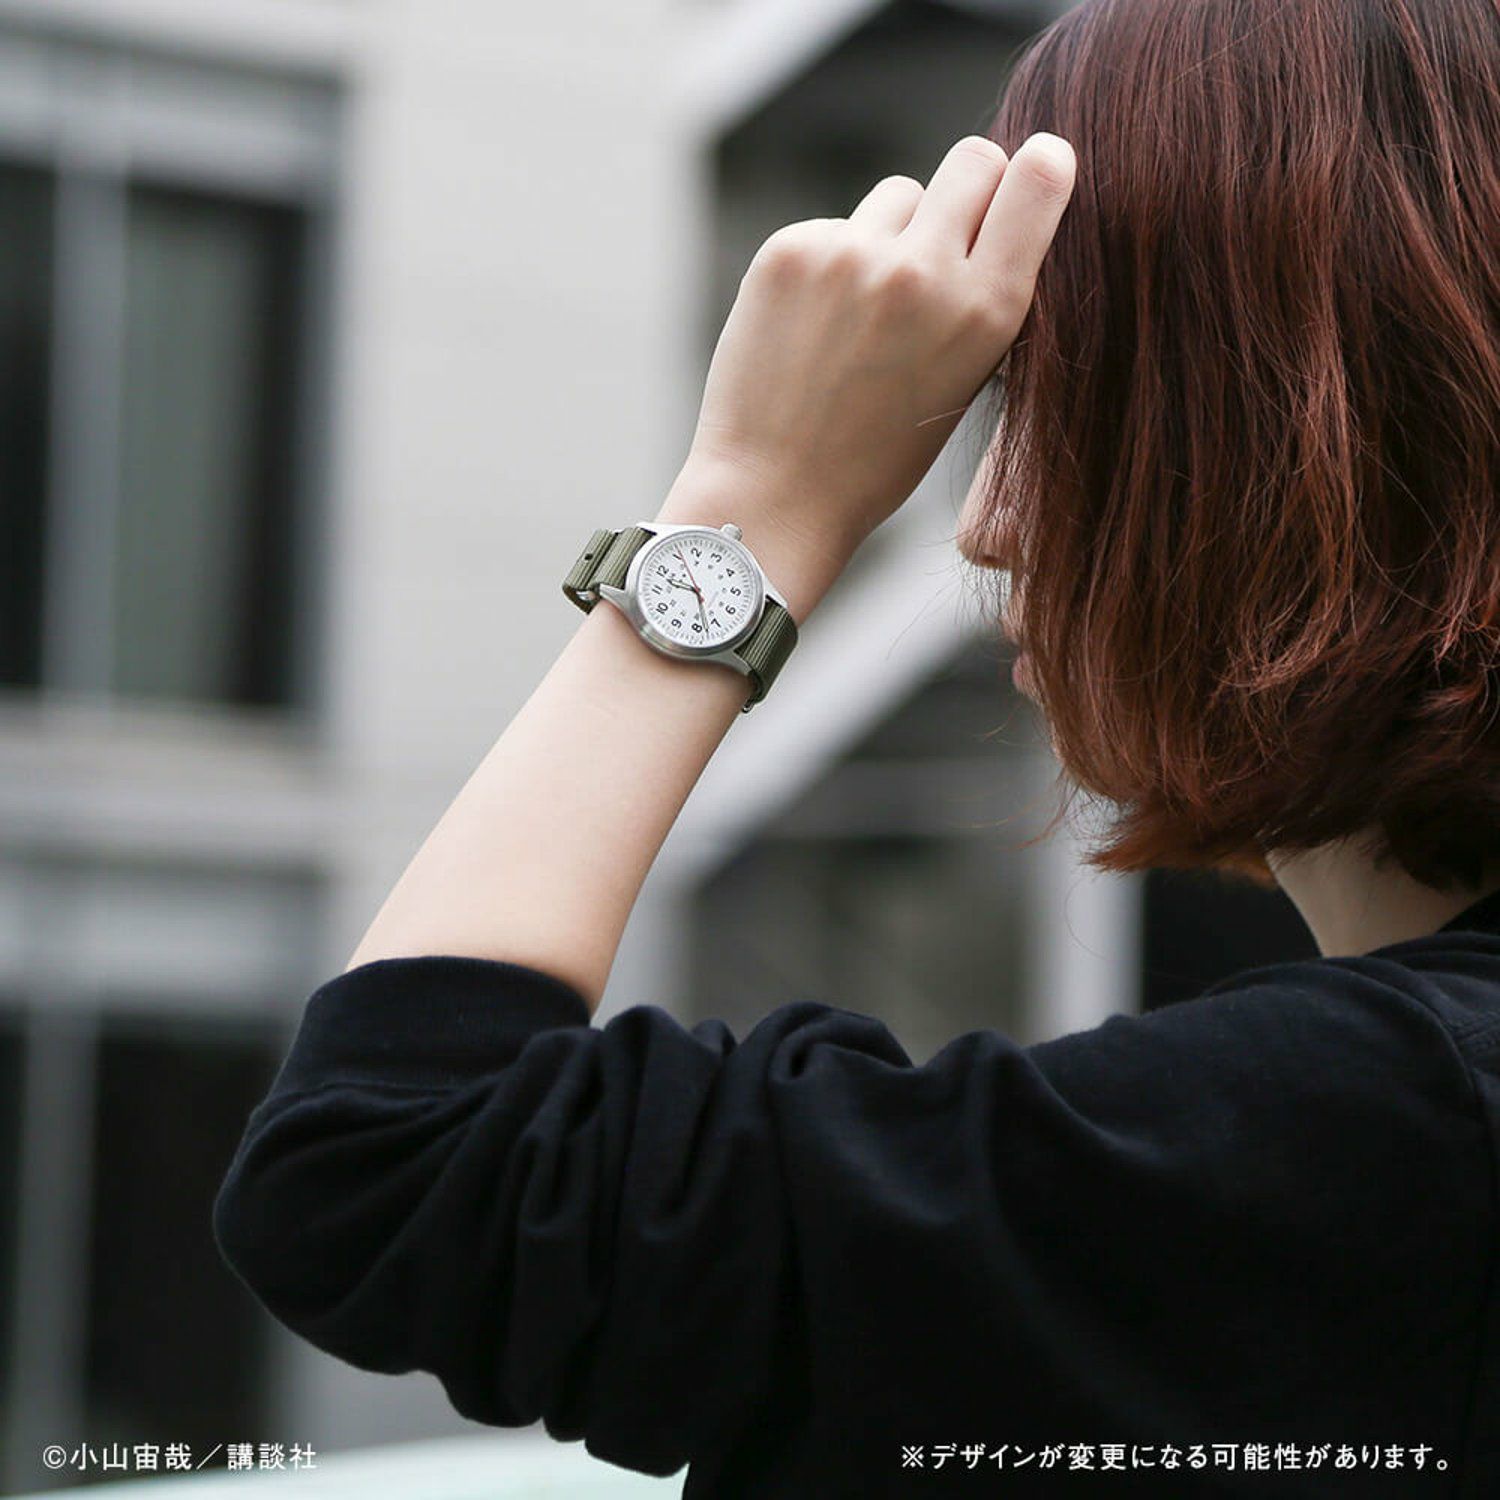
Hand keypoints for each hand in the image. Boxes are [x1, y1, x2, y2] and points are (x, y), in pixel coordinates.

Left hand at [681, 132, 1076, 560]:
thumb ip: (983, 301)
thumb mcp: (963, 387)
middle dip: (968, 190)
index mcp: (987, 312)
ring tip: (863, 317)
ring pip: (897, 196)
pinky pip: (835, 227)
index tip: (1033, 170)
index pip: (1039, 178)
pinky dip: (830, 263)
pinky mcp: (791, 252)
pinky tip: (813, 328)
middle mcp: (924, 272)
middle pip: (973, 160)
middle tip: (942, 244)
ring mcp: (852, 256)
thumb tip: (999, 218)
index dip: (1038, 167)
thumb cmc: (876, 460)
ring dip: (892, 235)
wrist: (775, 496)